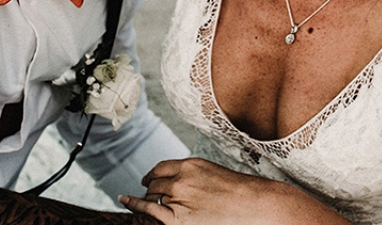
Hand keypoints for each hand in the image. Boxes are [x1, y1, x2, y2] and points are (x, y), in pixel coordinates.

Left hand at [119, 158, 344, 224]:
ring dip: (147, 199)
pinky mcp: (180, 218)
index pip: (163, 167)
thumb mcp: (214, 174)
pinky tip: (126, 202)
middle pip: (156, 183)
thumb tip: (183, 182)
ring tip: (139, 202)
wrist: (255, 204)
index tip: (148, 179)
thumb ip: (195, 176)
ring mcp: (180, 197)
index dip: (153, 174)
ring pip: (154, 196)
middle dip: (150, 189)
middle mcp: (182, 178)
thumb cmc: (241, 192)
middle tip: (146, 193)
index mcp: (192, 164)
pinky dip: (136, 205)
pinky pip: (151, 210)